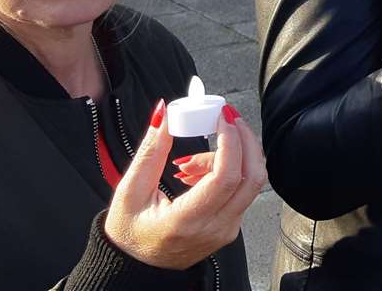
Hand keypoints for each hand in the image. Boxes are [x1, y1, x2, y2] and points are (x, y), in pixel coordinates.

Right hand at [105, 103, 266, 270]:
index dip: (230, 141)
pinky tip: (198, 171)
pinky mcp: (230, 226)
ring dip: (231, 156)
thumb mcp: (130, 189)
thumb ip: (150, 150)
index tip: (222, 116)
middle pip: (252, 176)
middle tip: (226, 117)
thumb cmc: (130, 232)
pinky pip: (241, 190)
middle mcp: (215, 228)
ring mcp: (227, 230)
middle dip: (244, 139)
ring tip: (191, 160)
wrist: (137, 267)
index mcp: (188, 221)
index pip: (226, 177)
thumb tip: (164, 114)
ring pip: (249, 182)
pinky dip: (228, 170)